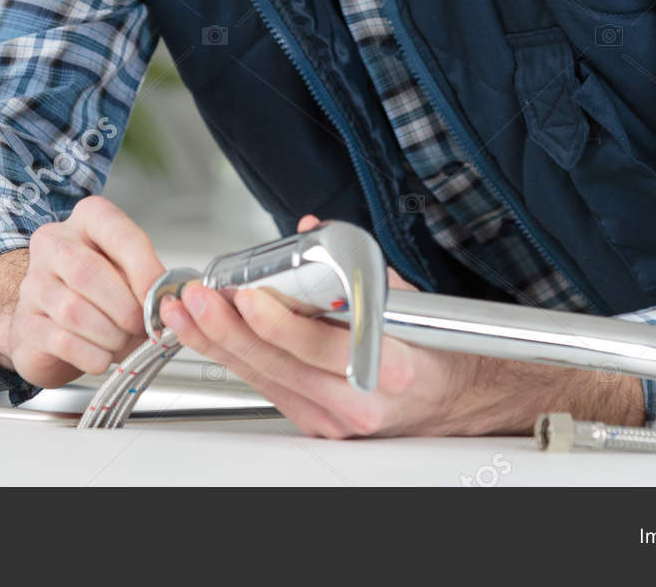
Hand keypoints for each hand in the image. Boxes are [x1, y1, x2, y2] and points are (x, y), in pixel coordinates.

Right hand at [0, 194, 167, 388]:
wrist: (51, 321)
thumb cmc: (99, 292)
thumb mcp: (128, 274)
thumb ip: (148, 281)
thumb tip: (168, 302)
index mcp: (88, 220)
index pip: (117, 232)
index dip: (144, 268)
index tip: (161, 297)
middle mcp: (54, 244)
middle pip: (87, 272)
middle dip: (124, 307)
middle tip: (143, 326)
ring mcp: (34, 283)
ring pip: (73, 310)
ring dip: (109, 334)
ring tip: (122, 340)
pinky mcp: (25, 324)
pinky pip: (62, 341)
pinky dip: (92, 355)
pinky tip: (102, 356)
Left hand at [160, 214, 642, 436]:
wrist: (469, 401)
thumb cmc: (443, 349)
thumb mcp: (410, 296)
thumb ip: (361, 264)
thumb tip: (312, 230)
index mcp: (388, 369)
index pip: (320, 346)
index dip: (278, 322)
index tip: (246, 294)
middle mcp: (358, 403)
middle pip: (277, 366)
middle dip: (229, 329)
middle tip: (197, 296)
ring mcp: (335, 420)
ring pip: (264, 380)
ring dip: (221, 344)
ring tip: (186, 312)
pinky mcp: (318, 424)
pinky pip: (269, 389)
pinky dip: (239, 359)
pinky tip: (214, 335)